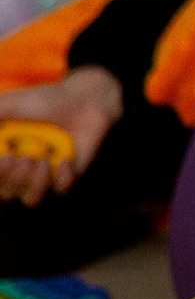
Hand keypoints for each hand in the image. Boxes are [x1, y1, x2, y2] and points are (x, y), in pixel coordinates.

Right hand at [0, 68, 121, 204]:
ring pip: (32, 199)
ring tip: (43, 161)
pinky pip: (62, 190)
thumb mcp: (12, 104)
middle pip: (8, 194)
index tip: (4, 157)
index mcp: (5, 157)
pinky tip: (64, 160)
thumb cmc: (46, 101)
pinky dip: (62, 178)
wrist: (84, 99)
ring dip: (34, 183)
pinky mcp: (69, 175)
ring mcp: (46, 175)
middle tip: (25, 159)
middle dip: (12, 180)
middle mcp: (22, 170)